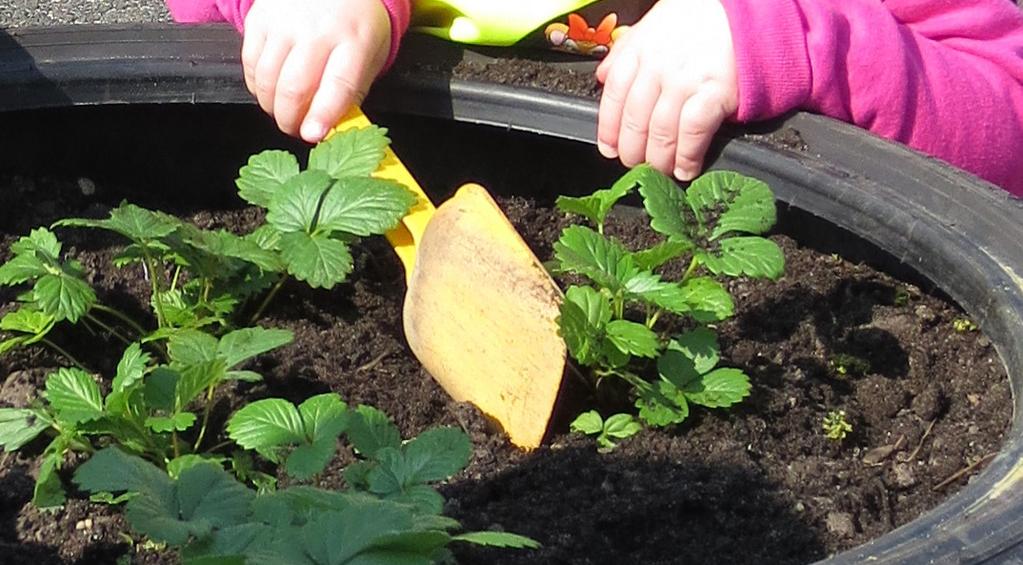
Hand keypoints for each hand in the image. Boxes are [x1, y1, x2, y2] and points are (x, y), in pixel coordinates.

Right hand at [242, 0, 390, 142]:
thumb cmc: (355, 21)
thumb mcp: (371, 53)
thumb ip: (354, 90)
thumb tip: (333, 126)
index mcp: (354, 39)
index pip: (337, 84)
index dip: (323, 115)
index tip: (313, 135)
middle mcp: (317, 29)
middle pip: (294, 87)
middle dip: (290, 120)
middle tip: (295, 129)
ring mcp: (284, 22)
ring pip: (267, 79)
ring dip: (271, 106)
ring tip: (283, 111)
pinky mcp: (260, 19)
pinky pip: (250, 63)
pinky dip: (256, 86)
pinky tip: (269, 89)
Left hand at [596, 0, 737, 180]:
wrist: (748, 10)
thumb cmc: (704, 16)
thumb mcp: (656, 22)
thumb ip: (627, 50)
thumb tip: (604, 76)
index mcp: (641, 49)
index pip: (613, 95)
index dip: (608, 128)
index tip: (609, 147)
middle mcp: (658, 67)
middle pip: (635, 120)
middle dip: (632, 150)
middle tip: (635, 164)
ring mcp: (685, 82)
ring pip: (660, 132)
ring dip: (658, 159)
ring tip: (660, 171)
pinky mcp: (714, 93)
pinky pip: (692, 134)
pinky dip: (687, 156)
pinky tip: (685, 169)